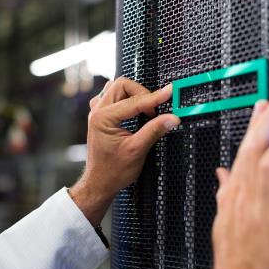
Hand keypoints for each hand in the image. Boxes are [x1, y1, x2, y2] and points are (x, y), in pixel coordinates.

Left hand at [69, 77, 179, 225]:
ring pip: (117, 88)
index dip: (154, 97)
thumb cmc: (113, 171)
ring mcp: (97, 112)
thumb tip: (171, 118)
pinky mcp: (101, 115)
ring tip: (145, 110)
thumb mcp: (137, 150)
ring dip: (133, 95)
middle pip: (122, 85)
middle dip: (142, 93)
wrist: (100, 182)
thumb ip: (154, 130)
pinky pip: (113, 96)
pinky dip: (126, 99)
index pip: (134, 101)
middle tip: (154, 110)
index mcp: (103, 118)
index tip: (169, 93)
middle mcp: (97, 111)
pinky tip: (134, 110)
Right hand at [212, 98, 268, 268]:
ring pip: (268, 173)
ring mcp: (261, 215)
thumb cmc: (238, 257)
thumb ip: (226, 193)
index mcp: (234, 198)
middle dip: (266, 127)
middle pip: (253, 156)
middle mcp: (246, 202)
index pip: (243, 154)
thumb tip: (222, 172)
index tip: (263, 107)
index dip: (254, 128)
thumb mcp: (224, 222)